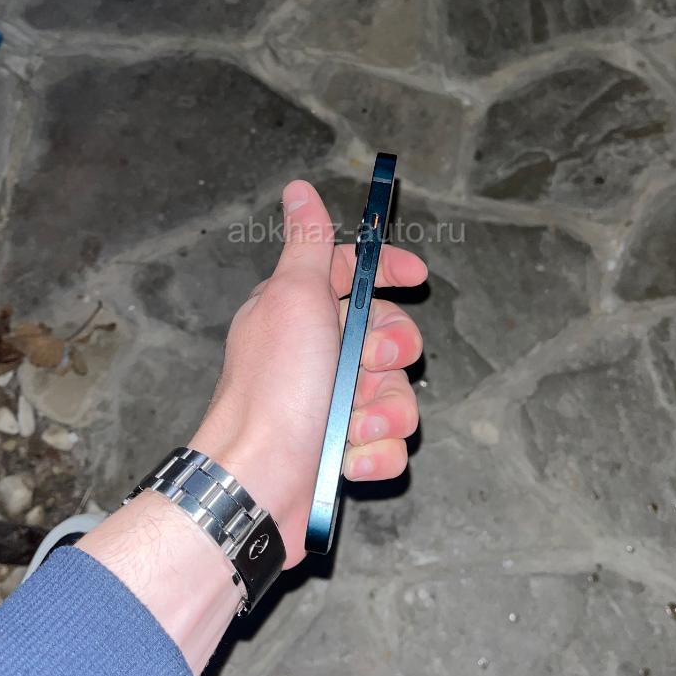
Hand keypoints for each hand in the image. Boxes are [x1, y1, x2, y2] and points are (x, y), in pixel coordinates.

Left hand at [80, 178, 425, 674]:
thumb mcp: (292, 298)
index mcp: (301, 311)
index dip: (389, 270)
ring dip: (382, 412)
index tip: (417, 276)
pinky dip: (375, 453)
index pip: (353, 273)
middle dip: (391, 354)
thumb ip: (308, 246)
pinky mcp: (345, 452)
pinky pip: (391, 443)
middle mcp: (318, 354)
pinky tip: (348, 461)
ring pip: (398, 393)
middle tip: (366, 367)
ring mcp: (333, 406)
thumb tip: (299, 191)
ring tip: (352, 428)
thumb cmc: (275, 389)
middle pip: (391, 334)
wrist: (258, 484)